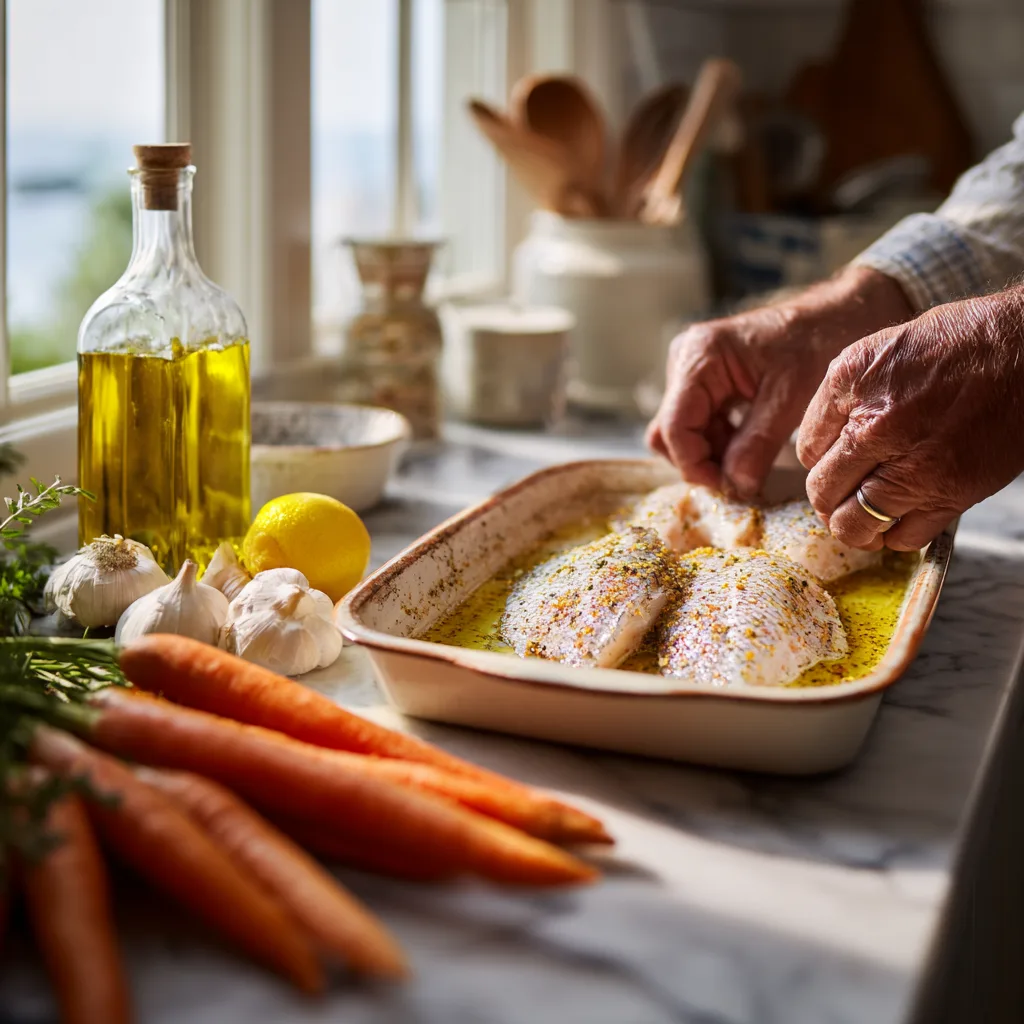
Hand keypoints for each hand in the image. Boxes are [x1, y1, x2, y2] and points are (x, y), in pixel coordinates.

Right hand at [646, 266, 912, 496]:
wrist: (841, 315)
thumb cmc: (819, 342)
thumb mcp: (790, 398)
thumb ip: (757, 445)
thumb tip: (734, 487)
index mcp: (700, 357)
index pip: (675, 427)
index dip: (695, 465)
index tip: (728, 488)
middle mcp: (686, 362)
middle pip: (671, 431)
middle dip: (702, 460)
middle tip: (740, 479)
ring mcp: (693, 372)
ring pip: (682, 432)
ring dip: (712, 454)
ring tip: (750, 461)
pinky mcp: (707, 382)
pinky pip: (700, 424)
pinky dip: (720, 443)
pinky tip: (751, 446)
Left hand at [797, 286, 1023, 550]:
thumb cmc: (958, 344)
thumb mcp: (878, 350)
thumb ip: (841, 396)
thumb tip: (818, 442)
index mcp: (851, 387)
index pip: (805, 450)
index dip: (817, 459)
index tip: (832, 460)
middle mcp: (875, 428)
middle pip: (822, 492)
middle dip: (825, 498)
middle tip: (839, 495)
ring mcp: (914, 467)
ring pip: (854, 525)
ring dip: (852, 526)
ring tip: (861, 515)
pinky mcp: (951, 494)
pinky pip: (904, 537)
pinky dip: (894, 535)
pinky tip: (898, 517)